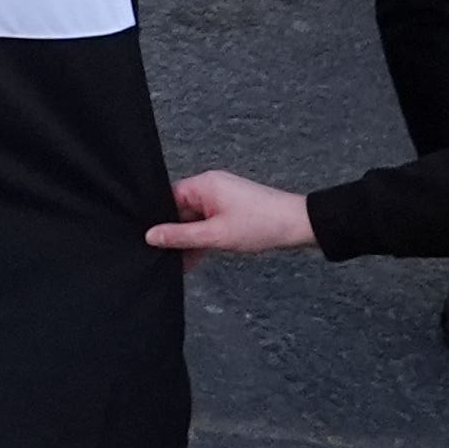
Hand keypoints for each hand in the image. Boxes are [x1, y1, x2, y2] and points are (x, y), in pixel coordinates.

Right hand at [145, 172, 318, 257]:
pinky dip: (204, 239)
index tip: (148, 239)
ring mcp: (222, 198)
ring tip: (179, 263)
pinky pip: (209, 223)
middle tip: (162, 256)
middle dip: (175, 233)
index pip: (168, 198)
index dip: (157, 219)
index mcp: (203, 184)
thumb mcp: (216, 235)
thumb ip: (181, 236)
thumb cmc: (261, 225)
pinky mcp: (232, 209)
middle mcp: (210, 186)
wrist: (300, 226)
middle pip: (181, 210)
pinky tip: (196, 258)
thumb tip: (151, 235)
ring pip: (195, 219)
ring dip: (190, 240)